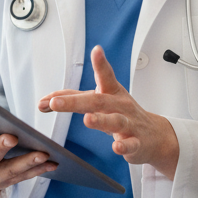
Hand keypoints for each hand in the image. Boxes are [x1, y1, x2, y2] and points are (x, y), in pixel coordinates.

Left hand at [38, 45, 179, 178]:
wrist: (154, 136)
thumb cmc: (122, 114)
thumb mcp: (101, 101)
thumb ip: (73, 99)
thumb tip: (44, 101)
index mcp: (111, 92)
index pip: (104, 76)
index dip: (100, 63)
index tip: (96, 50)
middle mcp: (120, 105)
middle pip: (98, 100)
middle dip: (75, 102)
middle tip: (55, 103)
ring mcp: (129, 123)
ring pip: (115, 121)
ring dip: (100, 121)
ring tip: (88, 120)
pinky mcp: (136, 143)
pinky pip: (130, 145)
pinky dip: (123, 146)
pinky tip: (116, 147)